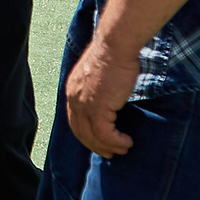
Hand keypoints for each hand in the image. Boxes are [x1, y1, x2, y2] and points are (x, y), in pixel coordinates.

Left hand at [62, 38, 138, 156]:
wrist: (115, 46)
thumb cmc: (113, 55)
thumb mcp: (99, 75)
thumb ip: (99, 88)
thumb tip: (109, 99)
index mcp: (73, 91)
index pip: (75, 120)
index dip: (86, 134)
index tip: (98, 142)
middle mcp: (74, 99)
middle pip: (80, 132)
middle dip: (95, 145)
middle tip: (110, 153)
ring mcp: (84, 105)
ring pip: (92, 136)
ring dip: (108, 146)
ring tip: (122, 150)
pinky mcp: (98, 108)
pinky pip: (105, 134)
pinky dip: (116, 141)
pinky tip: (127, 142)